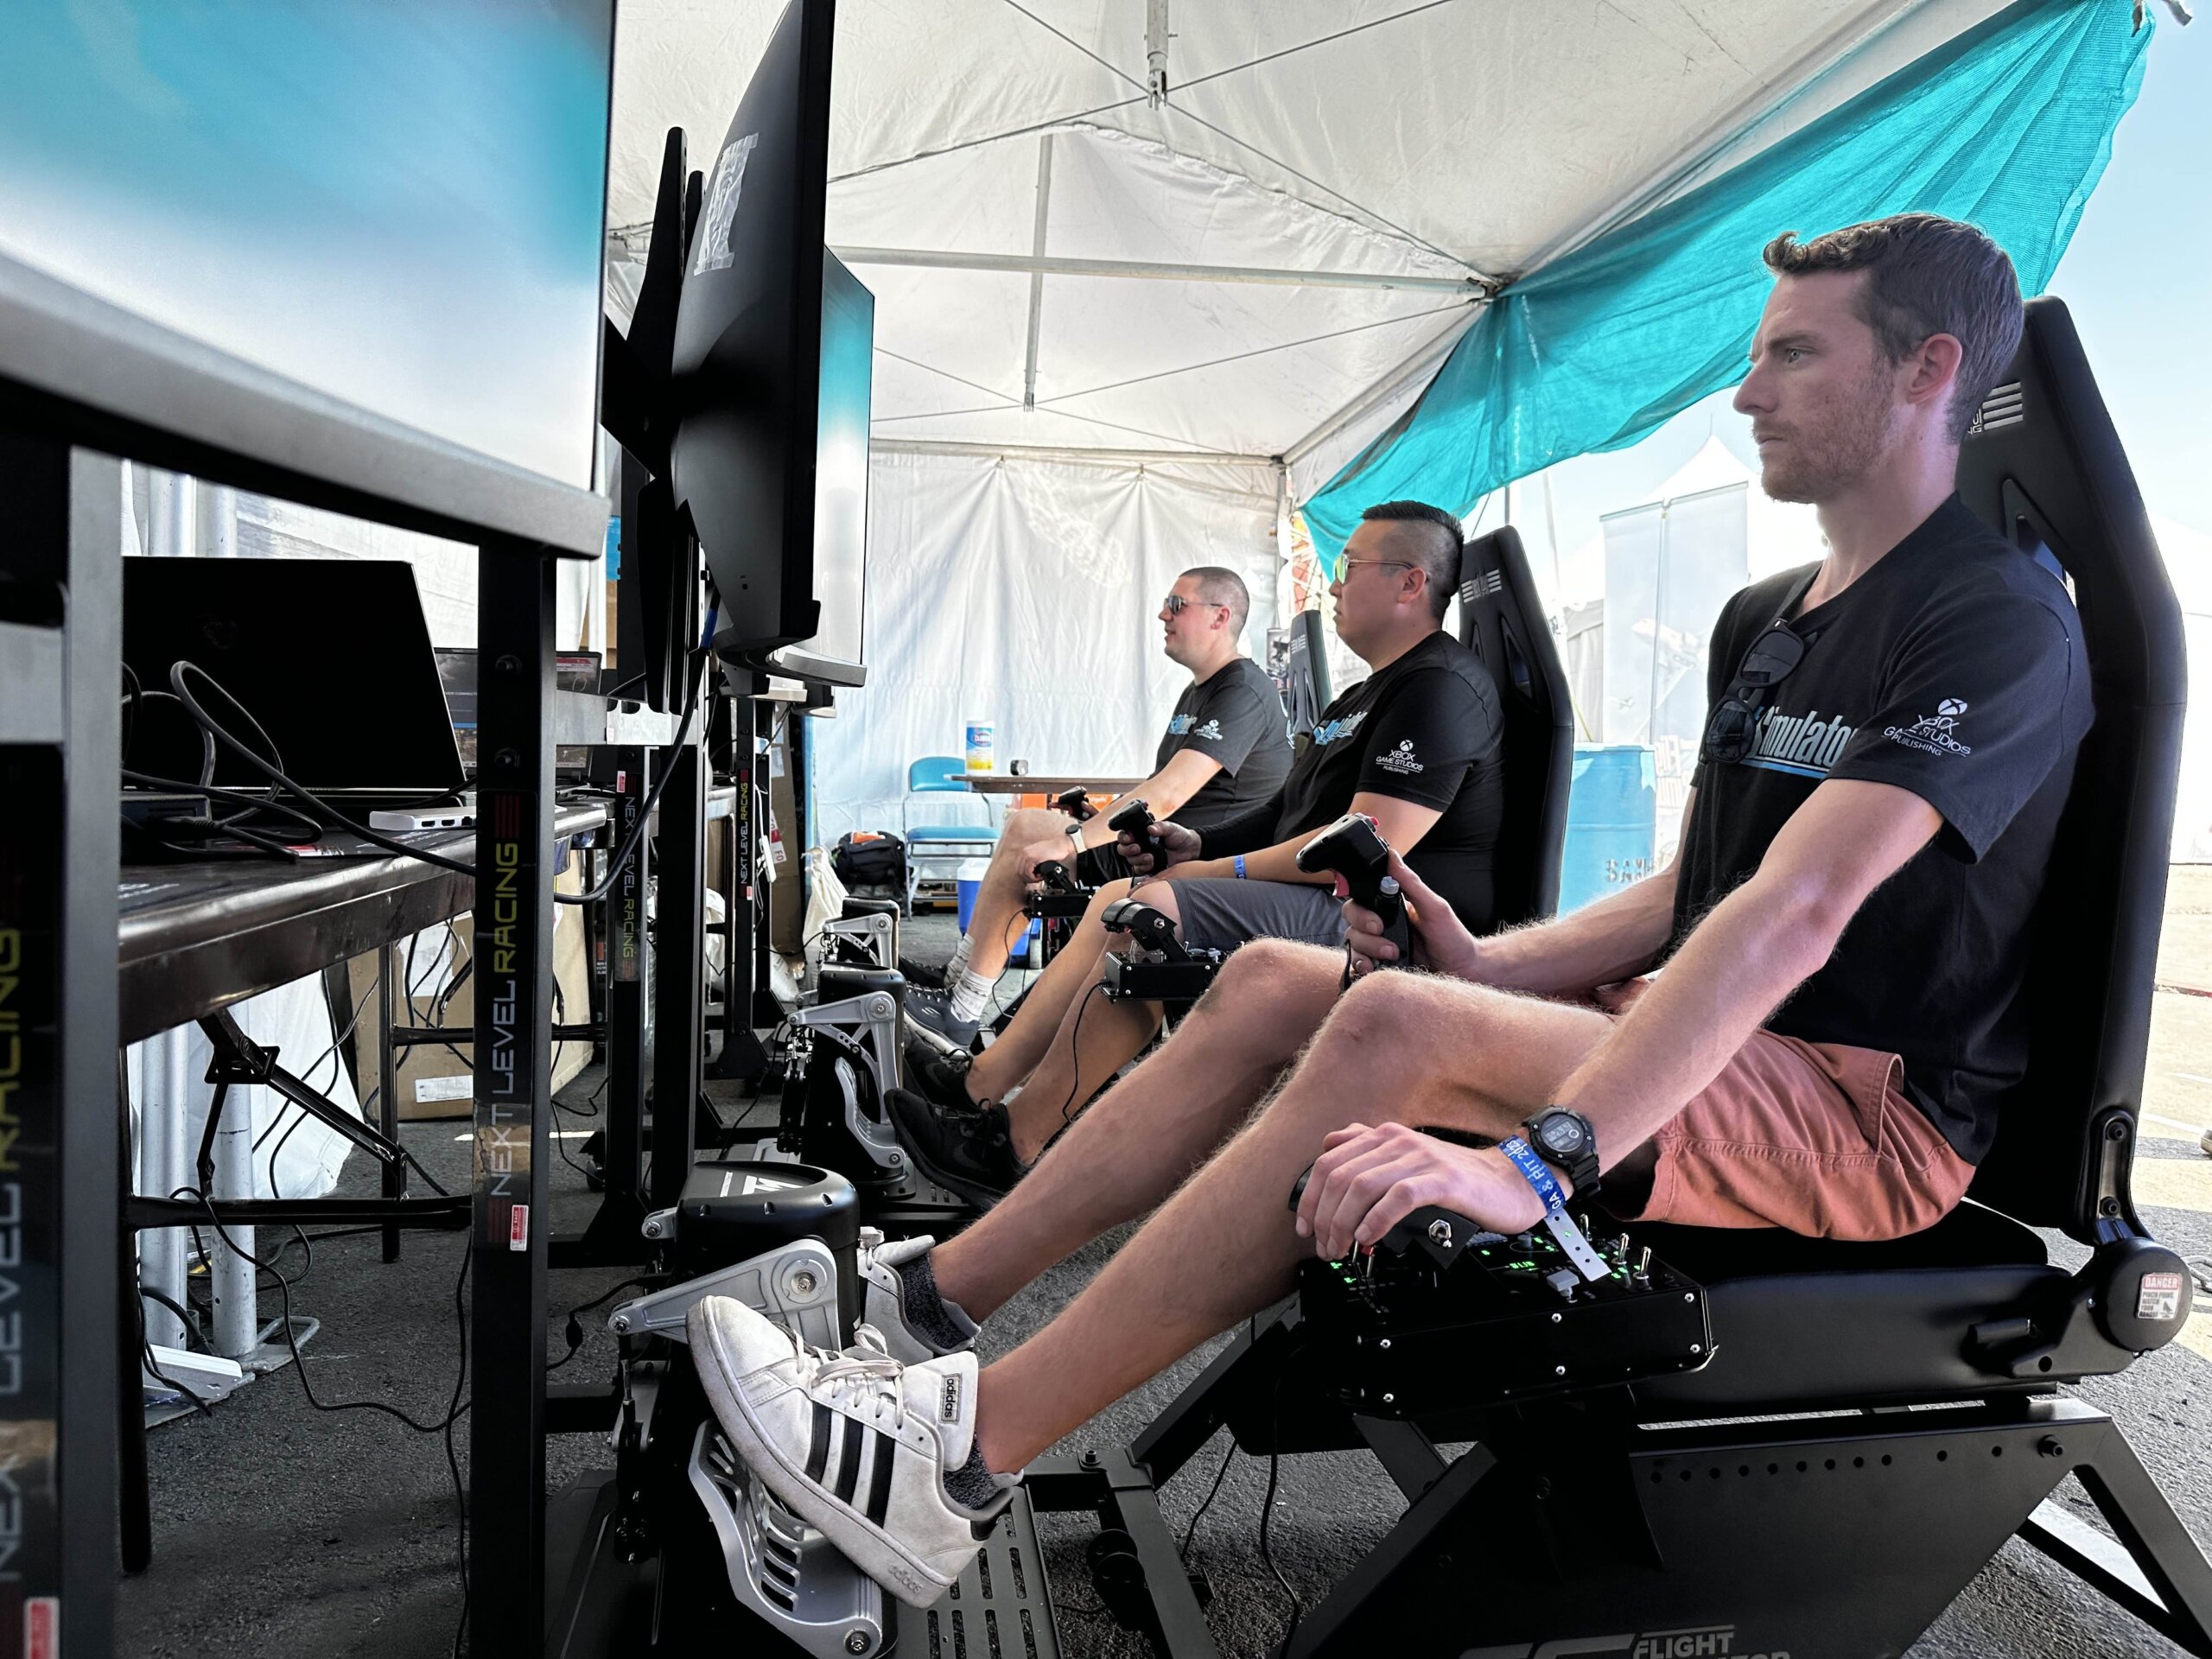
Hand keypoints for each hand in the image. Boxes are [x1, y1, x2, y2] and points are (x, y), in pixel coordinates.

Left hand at [1018, 832, 1078, 887]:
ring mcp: (1028, 855)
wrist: (1061, 845)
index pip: (1018, 868)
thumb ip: (1033, 861)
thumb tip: (1029, 872)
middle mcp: (1024, 852)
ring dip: (1031, 879)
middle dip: (1028, 879)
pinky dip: (1034, 877)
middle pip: (1019, 871)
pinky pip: (1028, 872)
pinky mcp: (1033, 858)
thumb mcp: (1039, 855)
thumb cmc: (1053, 850)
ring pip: (1023, 873)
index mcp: (1024, 852)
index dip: (1025, 876)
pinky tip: (1041, 876)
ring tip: (1039, 878)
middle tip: (1036, 880)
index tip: (1033, 878)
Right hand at [1120, 819, 1199, 876]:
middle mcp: (1140, 846)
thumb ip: (1160, 827)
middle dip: (1127, 849)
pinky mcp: (1149, 868)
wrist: (1190, 850)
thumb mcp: (1170, 828)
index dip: (1124, 837)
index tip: (1130, 838)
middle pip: (1123, 849)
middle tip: (1137, 848)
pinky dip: (1144, 867)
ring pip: (1131, 861)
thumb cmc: (1179, 836)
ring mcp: (1143, 857)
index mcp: (1141, 834)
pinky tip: (1152, 863)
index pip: (1125, 835)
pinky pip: (1139, 870)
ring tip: (1150, 857)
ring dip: (1138, 859)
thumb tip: (1150, 829)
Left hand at [1292, 1122, 1551, 1260]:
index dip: (1310, 1197)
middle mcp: (1397, 1142)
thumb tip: (1331, 1145)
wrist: (1510, 1182)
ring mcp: (1420, 1159)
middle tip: (1325, 1248)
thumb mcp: (1407, 1157)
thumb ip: (1369, 1148)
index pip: (1328, 1161)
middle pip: (1340, 1177)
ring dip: (1343, 1224)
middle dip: (1324, 1218)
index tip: (1306, 1227)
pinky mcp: (1443, 1180)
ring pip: (1362, 1187)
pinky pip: (1398, 1197)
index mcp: (1384, 1136)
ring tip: (1343, 1249)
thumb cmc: (1457, 1178)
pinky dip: (1376, 1220)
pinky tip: (1369, 1237)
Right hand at [1342, 852, 1480, 979]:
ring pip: (1353, 947)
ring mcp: (1378, 948)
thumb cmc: (1452, 937)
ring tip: (1392, 956)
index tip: (1379, 923)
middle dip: (1366, 936)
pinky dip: (1359, 968)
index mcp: (1389, 909)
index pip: (1359, 904)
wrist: (1463, 971)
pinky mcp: (1379, 967)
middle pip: (1352, 926)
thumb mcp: (1434, 906)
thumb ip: (1411, 882)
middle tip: (1388, 942)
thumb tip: (1392, 855)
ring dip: (1367, 953)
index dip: (1361, 913)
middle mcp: (1380, 927)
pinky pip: (1356, 967)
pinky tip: (1372, 969)